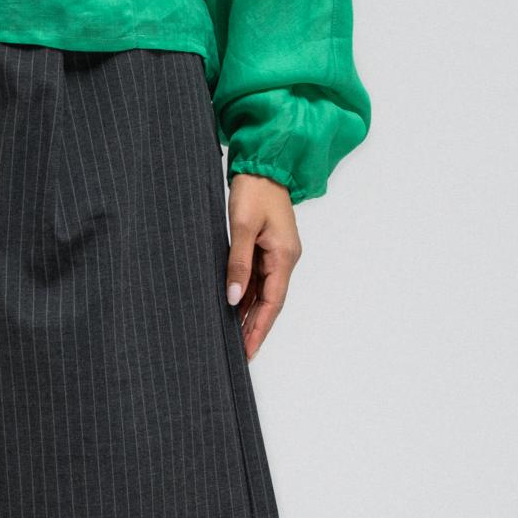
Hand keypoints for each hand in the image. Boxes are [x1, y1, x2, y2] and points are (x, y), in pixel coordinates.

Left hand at [225, 175, 300, 360]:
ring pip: (263, 292)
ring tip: (233, 336)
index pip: (273, 303)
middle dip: (255, 327)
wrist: (263, 165)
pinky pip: (257, 278)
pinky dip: (247, 295)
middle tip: (239, 353)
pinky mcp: (267, 248)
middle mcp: (284, 259)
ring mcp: (276, 254)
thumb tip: (233, 298)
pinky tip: (234, 308)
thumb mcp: (242, 227)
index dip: (259, 328)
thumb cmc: (254, 191)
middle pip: (270, 302)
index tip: (248, 351)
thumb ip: (238, 263)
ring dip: (250, 313)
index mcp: (284, 256)